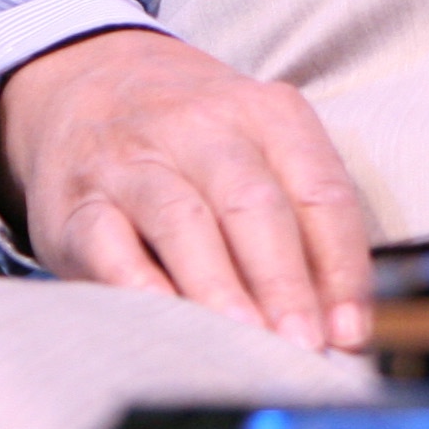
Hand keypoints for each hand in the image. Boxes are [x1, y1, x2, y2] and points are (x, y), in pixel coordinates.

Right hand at [0, 28, 373, 351]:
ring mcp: (134, 160)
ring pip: (183, 221)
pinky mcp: (77, 200)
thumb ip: (305, 222)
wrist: (92, 81)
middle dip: (284, 282)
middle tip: (302, 347)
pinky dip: (136, 284)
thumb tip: (342, 324)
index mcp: (270, 114)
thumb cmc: (202, 139)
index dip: (341, 266)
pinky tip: (164, 321)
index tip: (350, 332)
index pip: (321, 192)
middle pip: (254, 205)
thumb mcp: (263, 147)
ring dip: (218, 288)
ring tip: (246, 340)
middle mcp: (203, 128)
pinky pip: (106, 242)